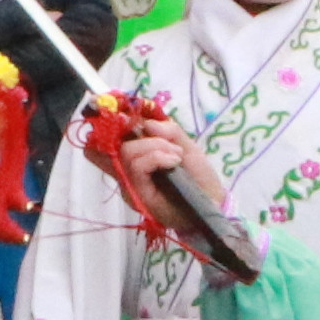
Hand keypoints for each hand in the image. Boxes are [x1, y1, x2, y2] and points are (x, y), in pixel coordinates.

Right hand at [89, 103, 223, 256]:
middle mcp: (128, 173)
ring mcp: (132, 185)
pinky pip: (138, 167)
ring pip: (128, 153)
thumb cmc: (198, 177)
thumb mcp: (187, 146)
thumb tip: (148, 124)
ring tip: (176, 157)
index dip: (108, 129)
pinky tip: (174, 162)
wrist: (213, 203)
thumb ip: (169, 132)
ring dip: (156, 147)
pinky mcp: (138, 196)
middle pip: (118, 145)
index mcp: (137, 160)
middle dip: (146, 137)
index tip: (124, 116)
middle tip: (172, 147)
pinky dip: (157, 157)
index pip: (106, 147)